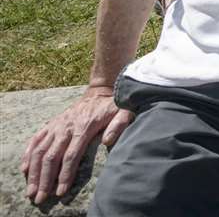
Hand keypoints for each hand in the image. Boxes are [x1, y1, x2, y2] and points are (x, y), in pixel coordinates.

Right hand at [21, 85, 132, 203]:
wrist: (99, 92)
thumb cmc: (113, 106)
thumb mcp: (123, 112)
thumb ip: (118, 126)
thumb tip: (108, 142)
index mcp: (84, 127)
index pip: (71, 155)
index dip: (65, 174)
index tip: (61, 191)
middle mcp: (66, 127)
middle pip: (51, 157)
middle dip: (45, 179)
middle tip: (40, 197)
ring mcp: (56, 125)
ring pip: (40, 151)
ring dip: (33, 172)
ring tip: (30, 190)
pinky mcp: (51, 124)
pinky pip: (35, 140)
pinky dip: (28, 154)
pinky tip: (24, 169)